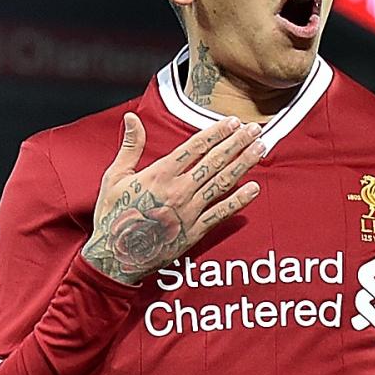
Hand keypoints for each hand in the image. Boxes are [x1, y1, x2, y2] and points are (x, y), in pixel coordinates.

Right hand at [83, 115, 264, 285]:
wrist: (116, 256)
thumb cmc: (113, 216)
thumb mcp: (115, 177)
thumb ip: (130, 147)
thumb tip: (133, 118)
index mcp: (159, 174)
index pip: (195, 147)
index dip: (216, 132)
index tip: (233, 121)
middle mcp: (178, 190)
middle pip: (214, 161)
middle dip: (237, 143)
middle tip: (255, 129)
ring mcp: (189, 211)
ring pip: (222, 183)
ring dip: (243, 164)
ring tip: (260, 149)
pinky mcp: (194, 232)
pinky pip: (221, 213)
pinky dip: (239, 201)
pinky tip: (254, 189)